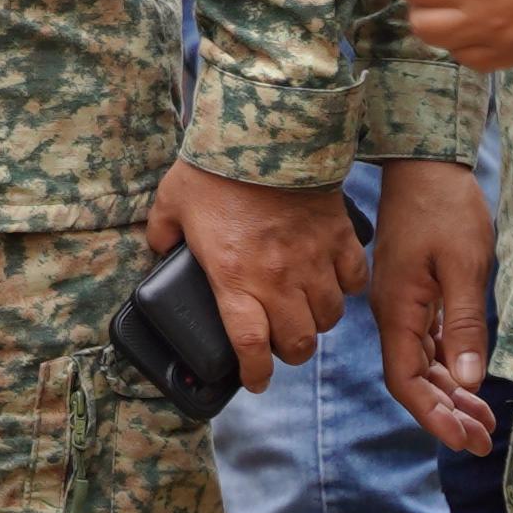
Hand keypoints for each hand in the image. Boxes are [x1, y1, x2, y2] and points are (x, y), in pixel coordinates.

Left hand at [144, 161, 363, 392]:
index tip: (254, 380)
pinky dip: (346, 288)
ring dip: (316, 323)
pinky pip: (353, 281)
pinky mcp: (339, 239)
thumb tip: (158, 250)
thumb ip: (162, 234)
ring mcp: (313, 262)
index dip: (253, 373)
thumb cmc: (215, 169)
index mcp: (234, 278)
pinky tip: (332, 282)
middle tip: (279, 345)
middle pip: (296, 343)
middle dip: (288, 353)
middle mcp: (278, 280)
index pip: (249, 346)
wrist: (266, 132)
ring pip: (328, 318)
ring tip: (304, 313)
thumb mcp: (171, 203)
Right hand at [368, 157, 498, 451]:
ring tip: (484, 423)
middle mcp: (392, 313)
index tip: (463, 439)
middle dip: (446, 414)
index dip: (432, 415)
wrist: (425, 164)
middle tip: (483, 442)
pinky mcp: (415, 293)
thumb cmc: (445, 208)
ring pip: (421, 364)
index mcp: (397, 309)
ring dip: (450, 395)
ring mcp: (402, 303)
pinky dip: (449, 368)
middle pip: (413, 379)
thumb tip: (469, 381)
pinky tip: (471, 383)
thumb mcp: (464, 266)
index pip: (405, 380)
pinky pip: (427, 343)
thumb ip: (465, 324)